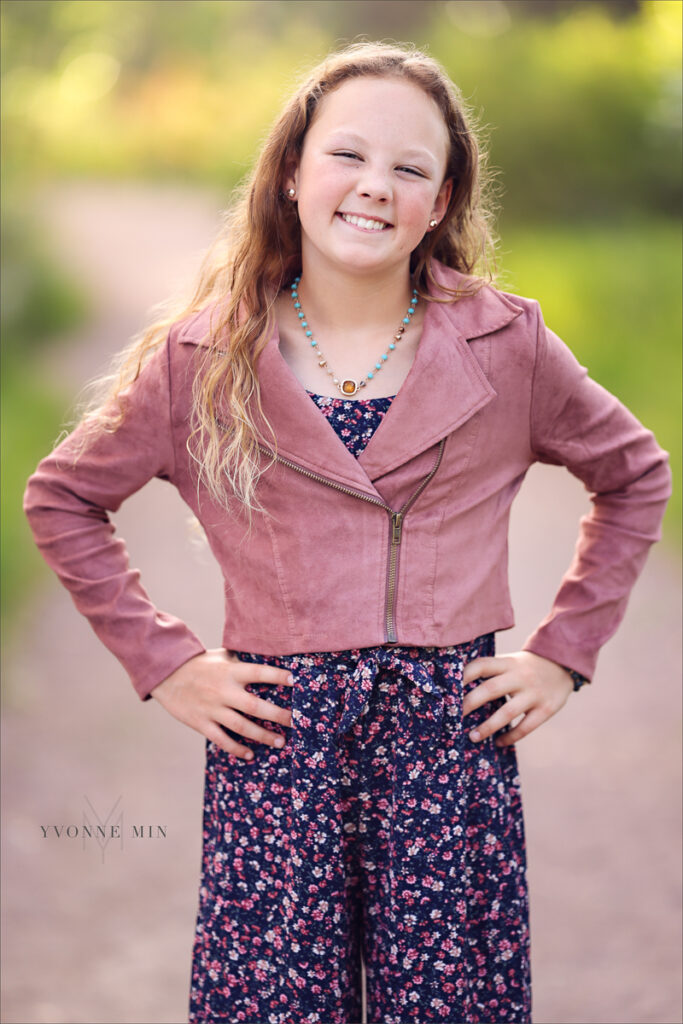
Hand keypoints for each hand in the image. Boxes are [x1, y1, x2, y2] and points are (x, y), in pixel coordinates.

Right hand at [149, 648, 293, 760]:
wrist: (166, 674)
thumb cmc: (199, 664)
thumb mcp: (222, 657)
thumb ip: (242, 661)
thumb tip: (269, 657)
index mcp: (231, 671)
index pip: (260, 672)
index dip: (278, 676)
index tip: (296, 682)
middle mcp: (223, 691)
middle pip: (255, 706)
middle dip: (278, 715)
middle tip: (296, 722)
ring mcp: (212, 708)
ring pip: (241, 726)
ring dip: (262, 736)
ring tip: (280, 742)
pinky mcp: (200, 722)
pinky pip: (221, 739)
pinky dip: (236, 748)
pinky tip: (250, 754)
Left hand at [462, 650, 573, 747]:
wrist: (564, 664)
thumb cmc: (526, 667)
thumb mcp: (510, 662)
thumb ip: (491, 672)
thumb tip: (458, 689)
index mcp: (507, 663)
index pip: (481, 666)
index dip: (463, 676)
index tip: (448, 690)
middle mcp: (520, 677)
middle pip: (490, 690)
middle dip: (469, 704)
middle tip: (453, 718)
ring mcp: (534, 693)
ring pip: (507, 712)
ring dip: (487, 727)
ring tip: (472, 737)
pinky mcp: (547, 709)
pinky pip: (526, 727)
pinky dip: (510, 737)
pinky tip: (499, 742)